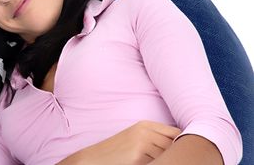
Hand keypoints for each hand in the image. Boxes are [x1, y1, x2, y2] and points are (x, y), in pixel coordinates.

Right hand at [57, 120, 180, 164]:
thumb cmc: (116, 152)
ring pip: (168, 155)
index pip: (176, 132)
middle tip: (185, 158)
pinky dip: (159, 164)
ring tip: (167, 162)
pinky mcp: (138, 156)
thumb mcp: (135, 138)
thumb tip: (181, 146)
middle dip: (179, 153)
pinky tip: (153, 164)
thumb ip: (155, 138)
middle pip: (174, 143)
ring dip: (169, 160)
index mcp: (145, 125)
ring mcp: (141, 143)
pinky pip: (158, 162)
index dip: (185, 142)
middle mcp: (145, 131)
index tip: (191, 150)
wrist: (95, 158)